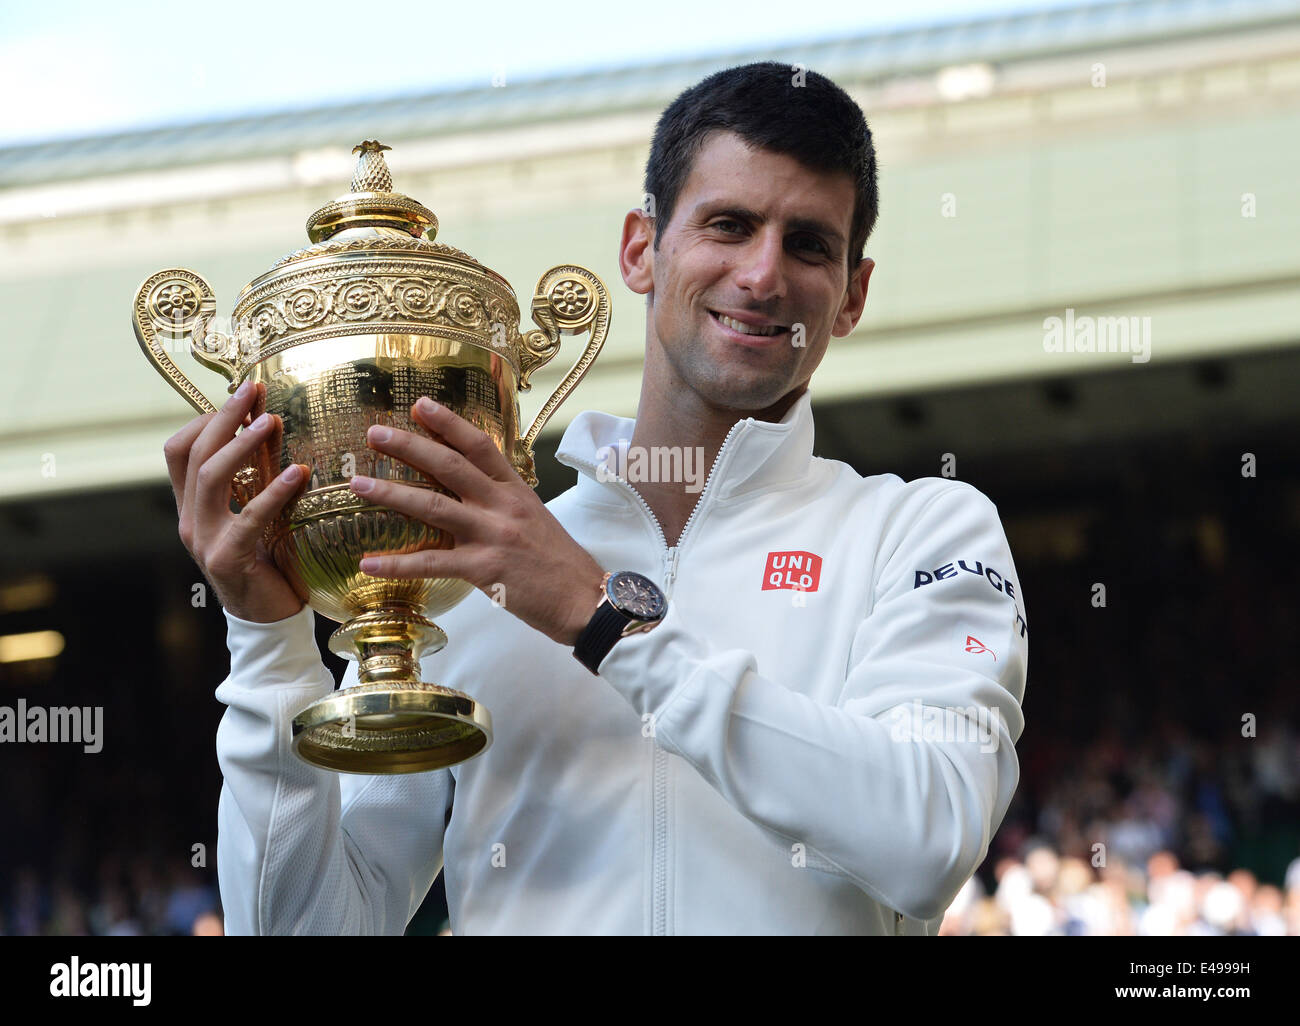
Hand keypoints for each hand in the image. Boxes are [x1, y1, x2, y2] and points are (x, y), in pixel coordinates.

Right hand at [164, 380, 310, 623]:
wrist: (268, 621)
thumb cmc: (270, 562)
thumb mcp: (257, 515)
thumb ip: (256, 483)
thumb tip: (276, 431)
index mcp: (193, 506)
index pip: (180, 449)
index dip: (205, 418)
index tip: (242, 395)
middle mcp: (190, 519)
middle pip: (195, 454)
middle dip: (224, 417)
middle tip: (255, 391)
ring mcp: (204, 540)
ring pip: (210, 477)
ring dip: (241, 444)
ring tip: (272, 421)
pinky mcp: (226, 560)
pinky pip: (248, 518)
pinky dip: (273, 493)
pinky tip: (297, 475)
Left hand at [348, 396, 606, 645]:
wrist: (585, 600)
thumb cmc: (559, 563)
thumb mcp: (536, 518)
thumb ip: (503, 501)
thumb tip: (471, 489)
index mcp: (516, 491)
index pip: (481, 446)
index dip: (449, 423)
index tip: (420, 405)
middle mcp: (503, 506)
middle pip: (450, 466)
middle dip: (409, 446)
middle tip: (375, 433)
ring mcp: (493, 536)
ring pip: (433, 506)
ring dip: (391, 493)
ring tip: (358, 485)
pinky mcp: (484, 569)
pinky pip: (432, 563)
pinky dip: (397, 564)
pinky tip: (369, 563)